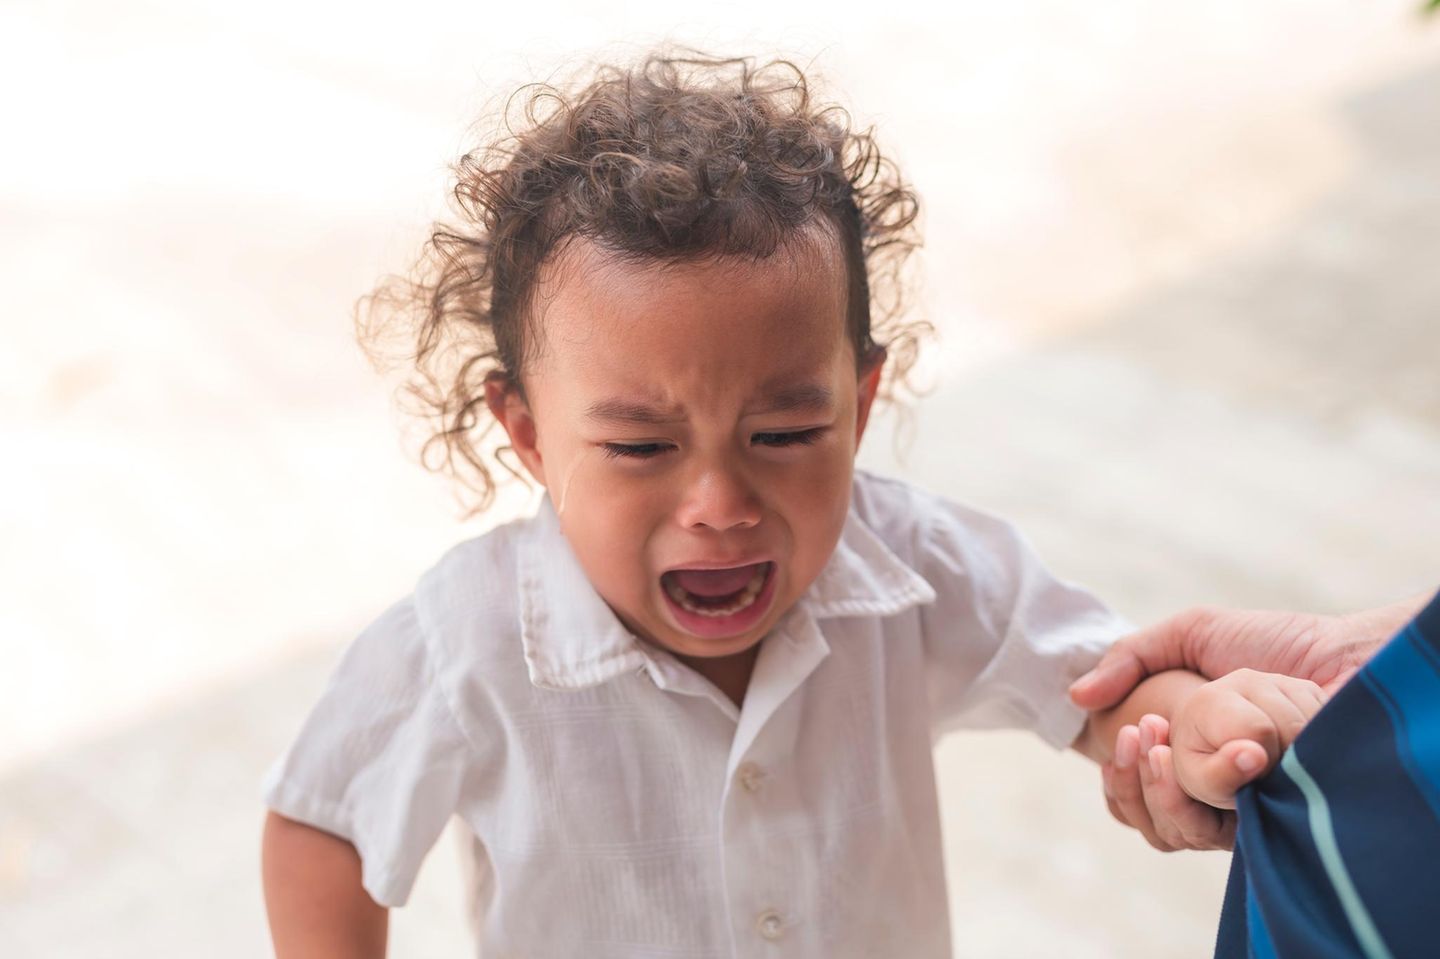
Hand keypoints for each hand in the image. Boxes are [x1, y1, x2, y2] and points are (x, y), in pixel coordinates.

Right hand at [1075, 597, 1417, 849]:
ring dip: (1153, 791)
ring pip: (1171, 833)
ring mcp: (1238, 812)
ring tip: (1158, 744)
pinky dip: (1186, 800)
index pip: (1131, 792)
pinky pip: (1206, 835)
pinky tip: (1195, 764)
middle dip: (1128, 782)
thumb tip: (1075, 698)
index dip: (1116, 776)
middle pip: (1145, 820)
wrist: (1343, 660)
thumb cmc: (1276, 645)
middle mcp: (1211, 791)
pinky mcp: (1266, 824)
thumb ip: (1129, 658)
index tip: (1119, 735)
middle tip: (1138, 736)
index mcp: (1188, 754)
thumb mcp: (1189, 634)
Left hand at [1168, 668, 1326, 808]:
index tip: (1253, 775)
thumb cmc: (1208, 766)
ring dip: (1308, 751)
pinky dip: (1323, 741)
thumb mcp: (1202, 782)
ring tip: (1282, 763)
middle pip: (1292, 724)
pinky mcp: (1305, 687)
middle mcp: (1245, 680)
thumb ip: (1220, 774)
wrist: (1216, 742)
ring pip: (1316, 718)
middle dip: (1287, 759)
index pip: (1258, 729)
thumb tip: (1253, 755)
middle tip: (1270, 773)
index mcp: (1212, 699)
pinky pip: (1330, 714)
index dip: (1263, 761)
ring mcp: (1277, 680)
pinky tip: (1300, 752)